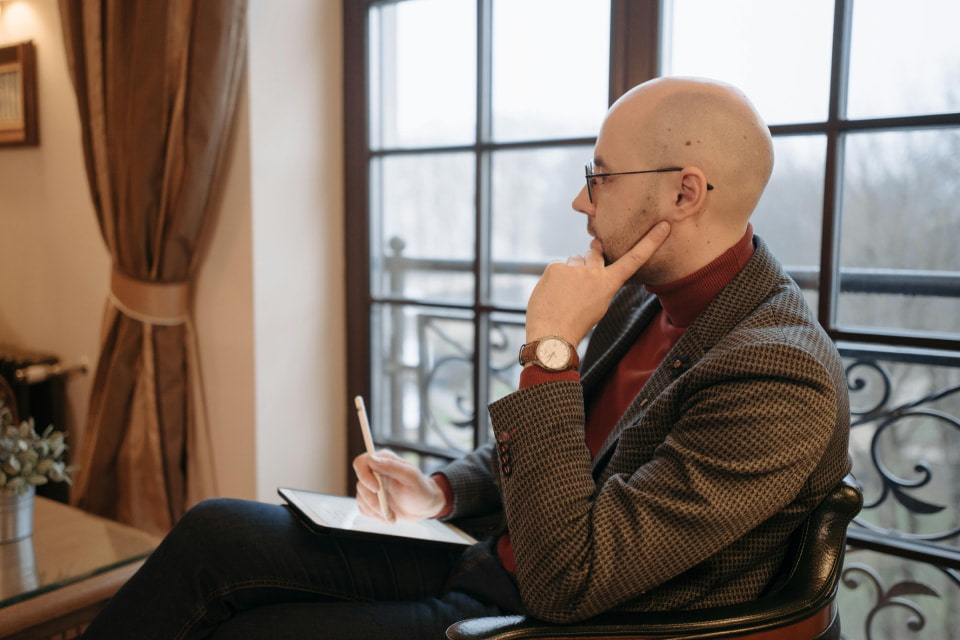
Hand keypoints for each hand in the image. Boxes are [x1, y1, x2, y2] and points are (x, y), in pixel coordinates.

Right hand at [352, 449, 445, 522]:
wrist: (425, 507)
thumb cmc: (421, 489)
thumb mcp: (410, 476)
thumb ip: (391, 466)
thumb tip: (371, 459)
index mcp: (384, 461)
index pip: (362, 462)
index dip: (364, 475)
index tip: (376, 489)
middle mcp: (375, 473)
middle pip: (361, 484)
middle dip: (373, 500)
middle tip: (387, 509)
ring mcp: (372, 487)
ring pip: (361, 498)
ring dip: (376, 510)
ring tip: (392, 515)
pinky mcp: (371, 500)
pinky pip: (363, 509)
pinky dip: (374, 515)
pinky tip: (388, 516)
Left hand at [525, 222, 670, 343]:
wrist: (553, 333)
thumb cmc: (577, 323)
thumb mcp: (600, 304)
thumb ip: (602, 282)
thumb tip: (595, 263)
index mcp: (609, 284)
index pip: (634, 259)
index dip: (650, 242)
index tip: (663, 226)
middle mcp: (594, 272)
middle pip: (594, 253)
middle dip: (589, 260)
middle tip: (579, 280)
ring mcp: (574, 268)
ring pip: (574, 260)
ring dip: (570, 271)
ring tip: (564, 293)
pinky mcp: (555, 267)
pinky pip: (557, 266)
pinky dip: (554, 278)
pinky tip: (552, 293)